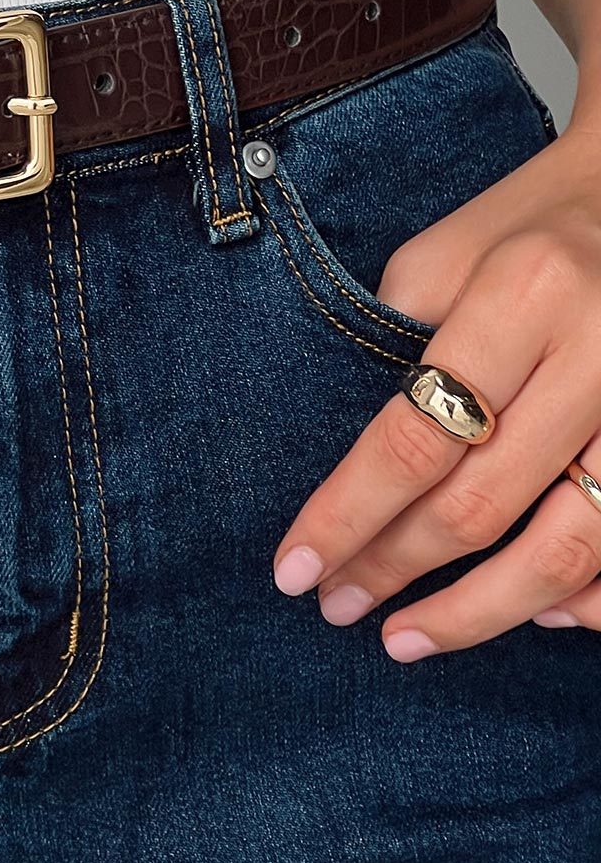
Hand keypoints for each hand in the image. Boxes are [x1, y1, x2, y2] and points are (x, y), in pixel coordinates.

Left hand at [271, 121, 600, 658]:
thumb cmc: (521, 225)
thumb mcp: (439, 259)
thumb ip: (397, 358)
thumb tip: (353, 480)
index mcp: (522, 297)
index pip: (414, 438)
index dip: (347, 516)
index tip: (293, 569)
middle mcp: (596, 358)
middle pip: (482, 506)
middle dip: (395, 569)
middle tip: (333, 605)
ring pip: (569, 551)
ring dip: (481, 613)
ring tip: (406, 638)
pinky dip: (584, 598)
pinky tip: (528, 617)